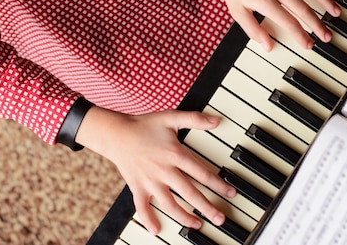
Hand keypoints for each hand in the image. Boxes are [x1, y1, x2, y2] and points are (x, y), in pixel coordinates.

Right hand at [75, 107, 235, 234]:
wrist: (116, 133)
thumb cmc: (144, 125)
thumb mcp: (171, 117)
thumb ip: (195, 119)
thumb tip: (216, 121)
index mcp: (175, 155)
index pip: (202, 174)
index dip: (219, 185)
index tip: (230, 193)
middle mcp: (164, 171)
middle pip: (190, 193)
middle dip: (207, 207)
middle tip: (220, 219)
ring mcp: (150, 181)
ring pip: (170, 204)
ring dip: (184, 217)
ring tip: (197, 225)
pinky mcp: (137, 187)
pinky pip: (142, 207)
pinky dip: (148, 219)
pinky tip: (155, 229)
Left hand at [200, 0, 340, 50]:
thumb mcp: (236, 11)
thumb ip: (252, 29)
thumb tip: (267, 46)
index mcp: (265, 0)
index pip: (288, 22)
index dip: (301, 35)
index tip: (309, 44)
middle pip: (303, 8)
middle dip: (318, 24)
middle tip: (327, 36)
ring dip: (325, 0)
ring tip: (335, 12)